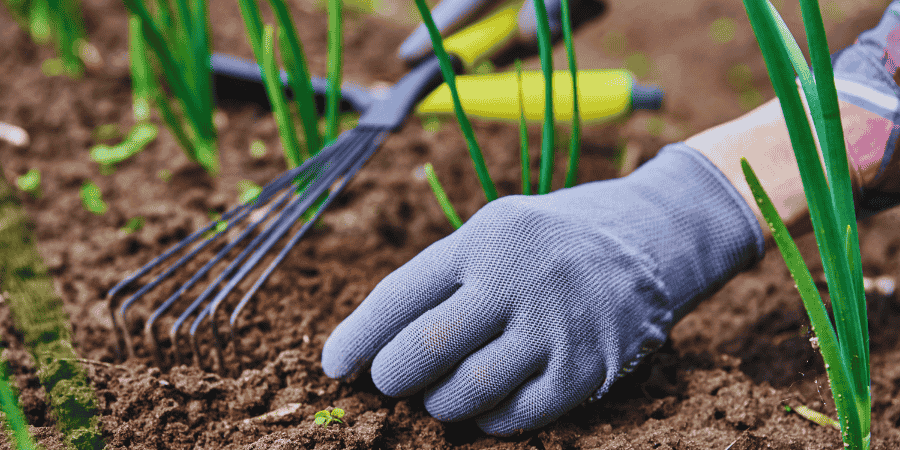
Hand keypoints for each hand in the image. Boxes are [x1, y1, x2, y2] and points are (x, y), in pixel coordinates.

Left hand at [322, 144, 762, 434]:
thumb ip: (446, 276)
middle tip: (385, 385)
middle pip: (426, 348)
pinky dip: (488, 419)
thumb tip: (379, 340)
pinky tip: (481, 410)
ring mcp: (556, 325)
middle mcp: (518, 279)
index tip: (331, 364)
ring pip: (468, 389)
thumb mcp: (497, 229)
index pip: (400, 295)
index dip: (357, 336)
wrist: (653, 237)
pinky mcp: (588, 366)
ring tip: (435, 397)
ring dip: (438, 403)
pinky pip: (518, 413)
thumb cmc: (553, 240)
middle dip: (391, 376)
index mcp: (485, 238)